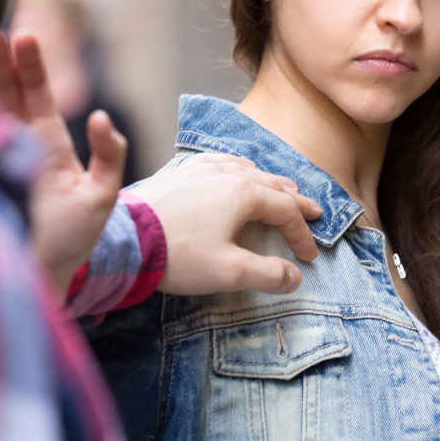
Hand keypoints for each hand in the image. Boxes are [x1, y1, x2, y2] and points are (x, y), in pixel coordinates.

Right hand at [0, 31, 126, 295]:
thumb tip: (103, 117)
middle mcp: (15, 141)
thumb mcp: (100, 195)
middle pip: (0, 90)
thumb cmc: (72, 238)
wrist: (40, 274)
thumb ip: (109, 154)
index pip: (34, 92)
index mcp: (46, 140)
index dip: (28, 64)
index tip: (21, 34)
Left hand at [130, 154, 321, 295]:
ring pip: (246, 170)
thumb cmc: (178, 255)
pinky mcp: (178, 175)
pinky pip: (217, 163)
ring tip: (282, 188)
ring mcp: (200, 170)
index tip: (308, 257)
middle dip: (294, 201)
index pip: (285, 211)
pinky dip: (236, 168)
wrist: (125, 239)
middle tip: (314, 211)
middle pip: (271, 185)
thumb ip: (267, 274)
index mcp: (243, 194)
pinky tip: (234, 170)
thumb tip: (294, 277)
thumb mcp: (229, 271)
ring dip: (269, 182)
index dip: (301, 234)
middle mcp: (225, 175)